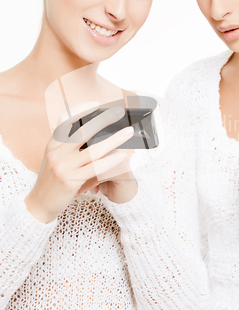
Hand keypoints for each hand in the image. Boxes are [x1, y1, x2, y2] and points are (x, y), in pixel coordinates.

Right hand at [25, 102, 134, 222]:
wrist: (38, 205)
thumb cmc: (52, 181)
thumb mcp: (55, 159)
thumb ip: (67, 146)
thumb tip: (89, 132)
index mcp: (52, 145)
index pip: (64, 120)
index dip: (80, 109)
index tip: (96, 104)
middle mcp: (56, 153)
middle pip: (82, 131)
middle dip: (103, 119)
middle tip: (118, 112)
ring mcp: (62, 166)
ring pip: (93, 150)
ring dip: (114, 139)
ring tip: (128, 132)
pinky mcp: (70, 180)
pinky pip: (94, 168)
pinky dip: (110, 161)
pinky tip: (121, 156)